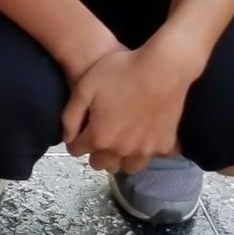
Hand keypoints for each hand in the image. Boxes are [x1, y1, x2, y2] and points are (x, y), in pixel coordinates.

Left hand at [60, 39, 196, 173]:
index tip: (80, 130)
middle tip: (102, 134)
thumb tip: (67, 139)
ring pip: (128, 166)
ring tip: (124, 141)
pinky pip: (156, 156)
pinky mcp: (165, 144)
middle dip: (96, 152)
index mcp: (99, 137)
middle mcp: (121, 150)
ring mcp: (145, 150)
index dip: (76, 139)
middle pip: (101, 163)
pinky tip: (149, 136)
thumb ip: (70, 116)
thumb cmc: (121, 72)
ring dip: (123, 158)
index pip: (77, 150)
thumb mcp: (85, 87)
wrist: (164, 67)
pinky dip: (151, 150)